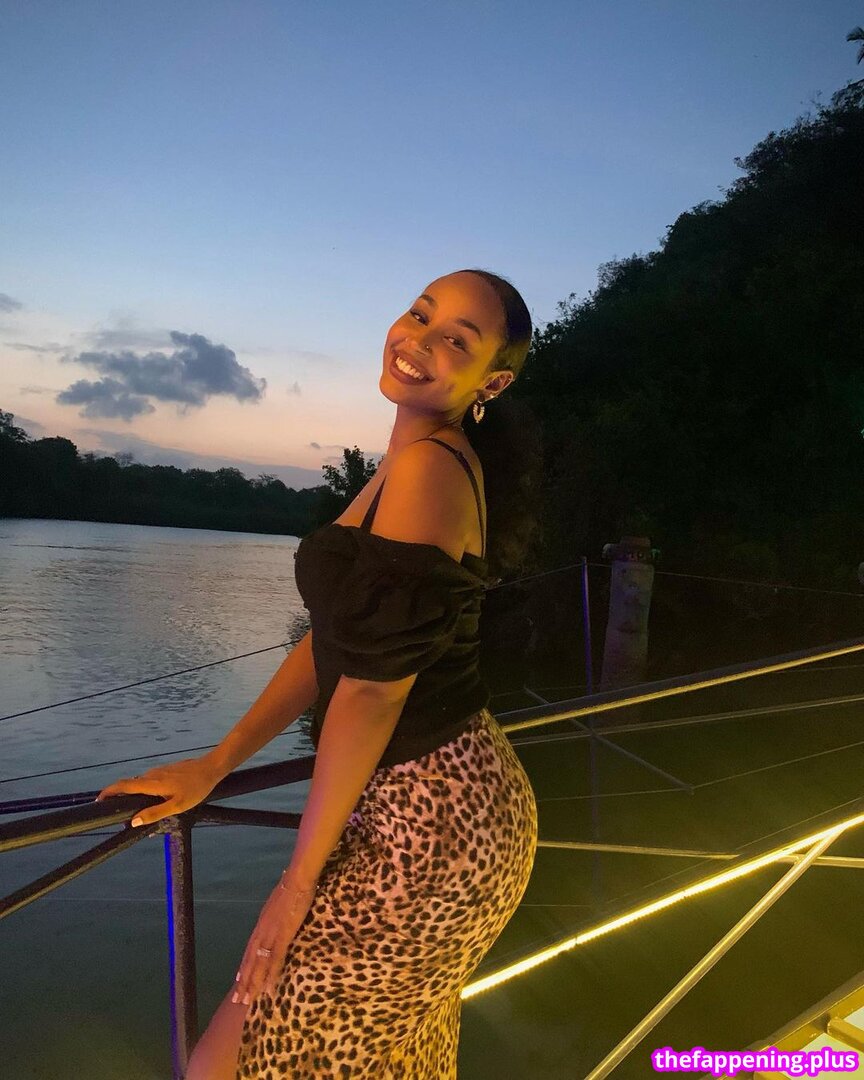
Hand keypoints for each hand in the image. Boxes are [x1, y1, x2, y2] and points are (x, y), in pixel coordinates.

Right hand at [93, 756, 221, 826]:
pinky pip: (151, 782)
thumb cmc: (196, 788)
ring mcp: (159, 771)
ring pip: (141, 784)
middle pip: (130, 785)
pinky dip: (146, 791)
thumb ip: (155, 813)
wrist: (211, 767)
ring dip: (135, 795)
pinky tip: (154, 802)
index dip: (109, 791)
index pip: (124, 785)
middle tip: (119, 815)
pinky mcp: (166, 771)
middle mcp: (152, 774)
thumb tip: (134, 821)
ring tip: (136, 812)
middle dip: (120, 797)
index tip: (99, 800)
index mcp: (152, 783)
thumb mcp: (177, 805)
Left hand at [232, 872, 317, 1004]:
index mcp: (262, 924)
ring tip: (248, 1000)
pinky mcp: (282, 936)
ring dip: (253, 983)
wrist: (297, 880)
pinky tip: (268, 987)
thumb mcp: (278, 902)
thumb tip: (277, 916)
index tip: (239, 981)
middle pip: (251, 960)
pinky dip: (270, 975)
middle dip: (244, 981)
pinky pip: (275, 960)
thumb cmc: (292, 886)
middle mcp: (262, 932)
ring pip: (259, 964)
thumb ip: (276, 913)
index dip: (244, 966)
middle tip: (238, 1000)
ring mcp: (271, 935)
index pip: (250, 950)